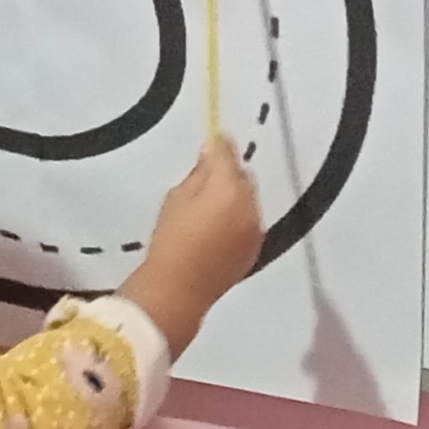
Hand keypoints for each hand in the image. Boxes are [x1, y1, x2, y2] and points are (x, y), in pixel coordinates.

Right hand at [116, 136, 262, 354]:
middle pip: (243, 177)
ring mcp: (257, 228)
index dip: (220, 145)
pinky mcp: (256, 248)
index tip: (213, 139)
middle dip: (229, 173)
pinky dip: (239, 218)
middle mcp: (251, 205)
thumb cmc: (170, 240)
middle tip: (207, 178)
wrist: (180, 289)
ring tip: (212, 207)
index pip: (228, 154)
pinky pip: (250, 221)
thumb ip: (198, 173)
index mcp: (229, 189)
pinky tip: (219, 228)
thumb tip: (211, 154)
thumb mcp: (177, 198)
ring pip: (249, 200)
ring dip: (235, 196)